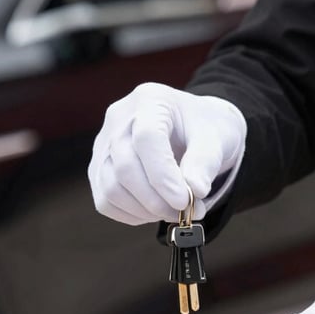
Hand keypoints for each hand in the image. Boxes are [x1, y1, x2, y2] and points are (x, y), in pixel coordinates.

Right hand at [88, 82, 245, 223]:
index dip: (163, 175)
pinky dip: (132, 214)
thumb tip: (194, 192)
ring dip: (145, 210)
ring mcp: (104, 143)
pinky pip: (105, 200)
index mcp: (150, 99)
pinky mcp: (99, 167)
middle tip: (186, 212)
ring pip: (111, 187)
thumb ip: (205, 163)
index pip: (147, 138)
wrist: (191, 129)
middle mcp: (119, 118)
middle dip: (157, 199)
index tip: (185, 201)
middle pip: (125, 166)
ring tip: (174, 212)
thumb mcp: (216, 138)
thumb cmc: (202, 129)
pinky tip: (155, 210)